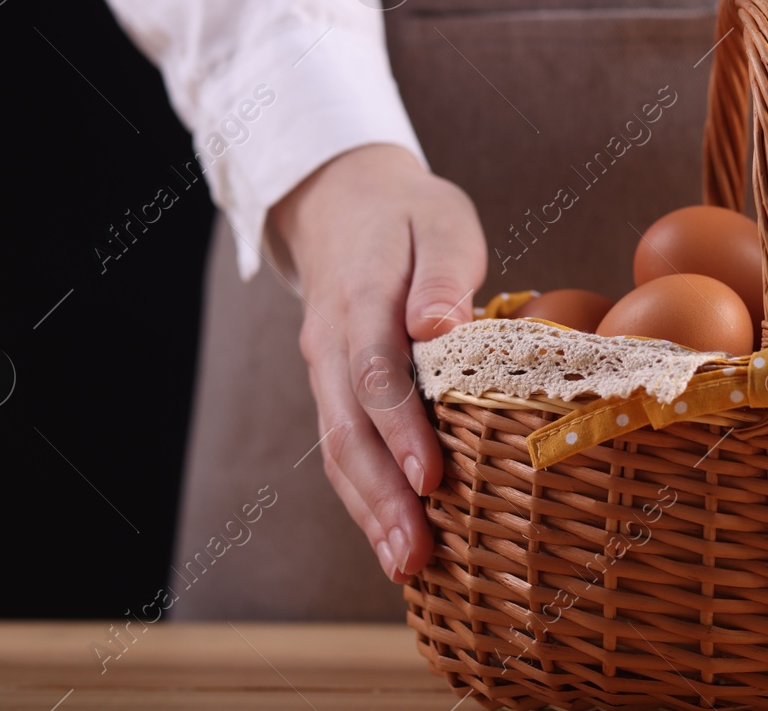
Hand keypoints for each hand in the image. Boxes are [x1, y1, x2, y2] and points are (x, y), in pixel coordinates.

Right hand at [270, 143, 484, 580]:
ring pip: (337, 448)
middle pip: (348, 428)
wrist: (343, 202)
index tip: (431, 479)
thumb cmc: (410, 215)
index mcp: (361, 296)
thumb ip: (443, 273)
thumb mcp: (440, 221)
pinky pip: (342, 447)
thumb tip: (440, 328)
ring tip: (407, 566)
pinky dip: (363, 496)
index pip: (375, 372)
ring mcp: (324, 369)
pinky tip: (393, 539)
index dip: (401, 429)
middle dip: (382, 497)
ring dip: (369, 510)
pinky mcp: (333, 387)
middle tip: (417, 556)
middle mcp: (331, 342)